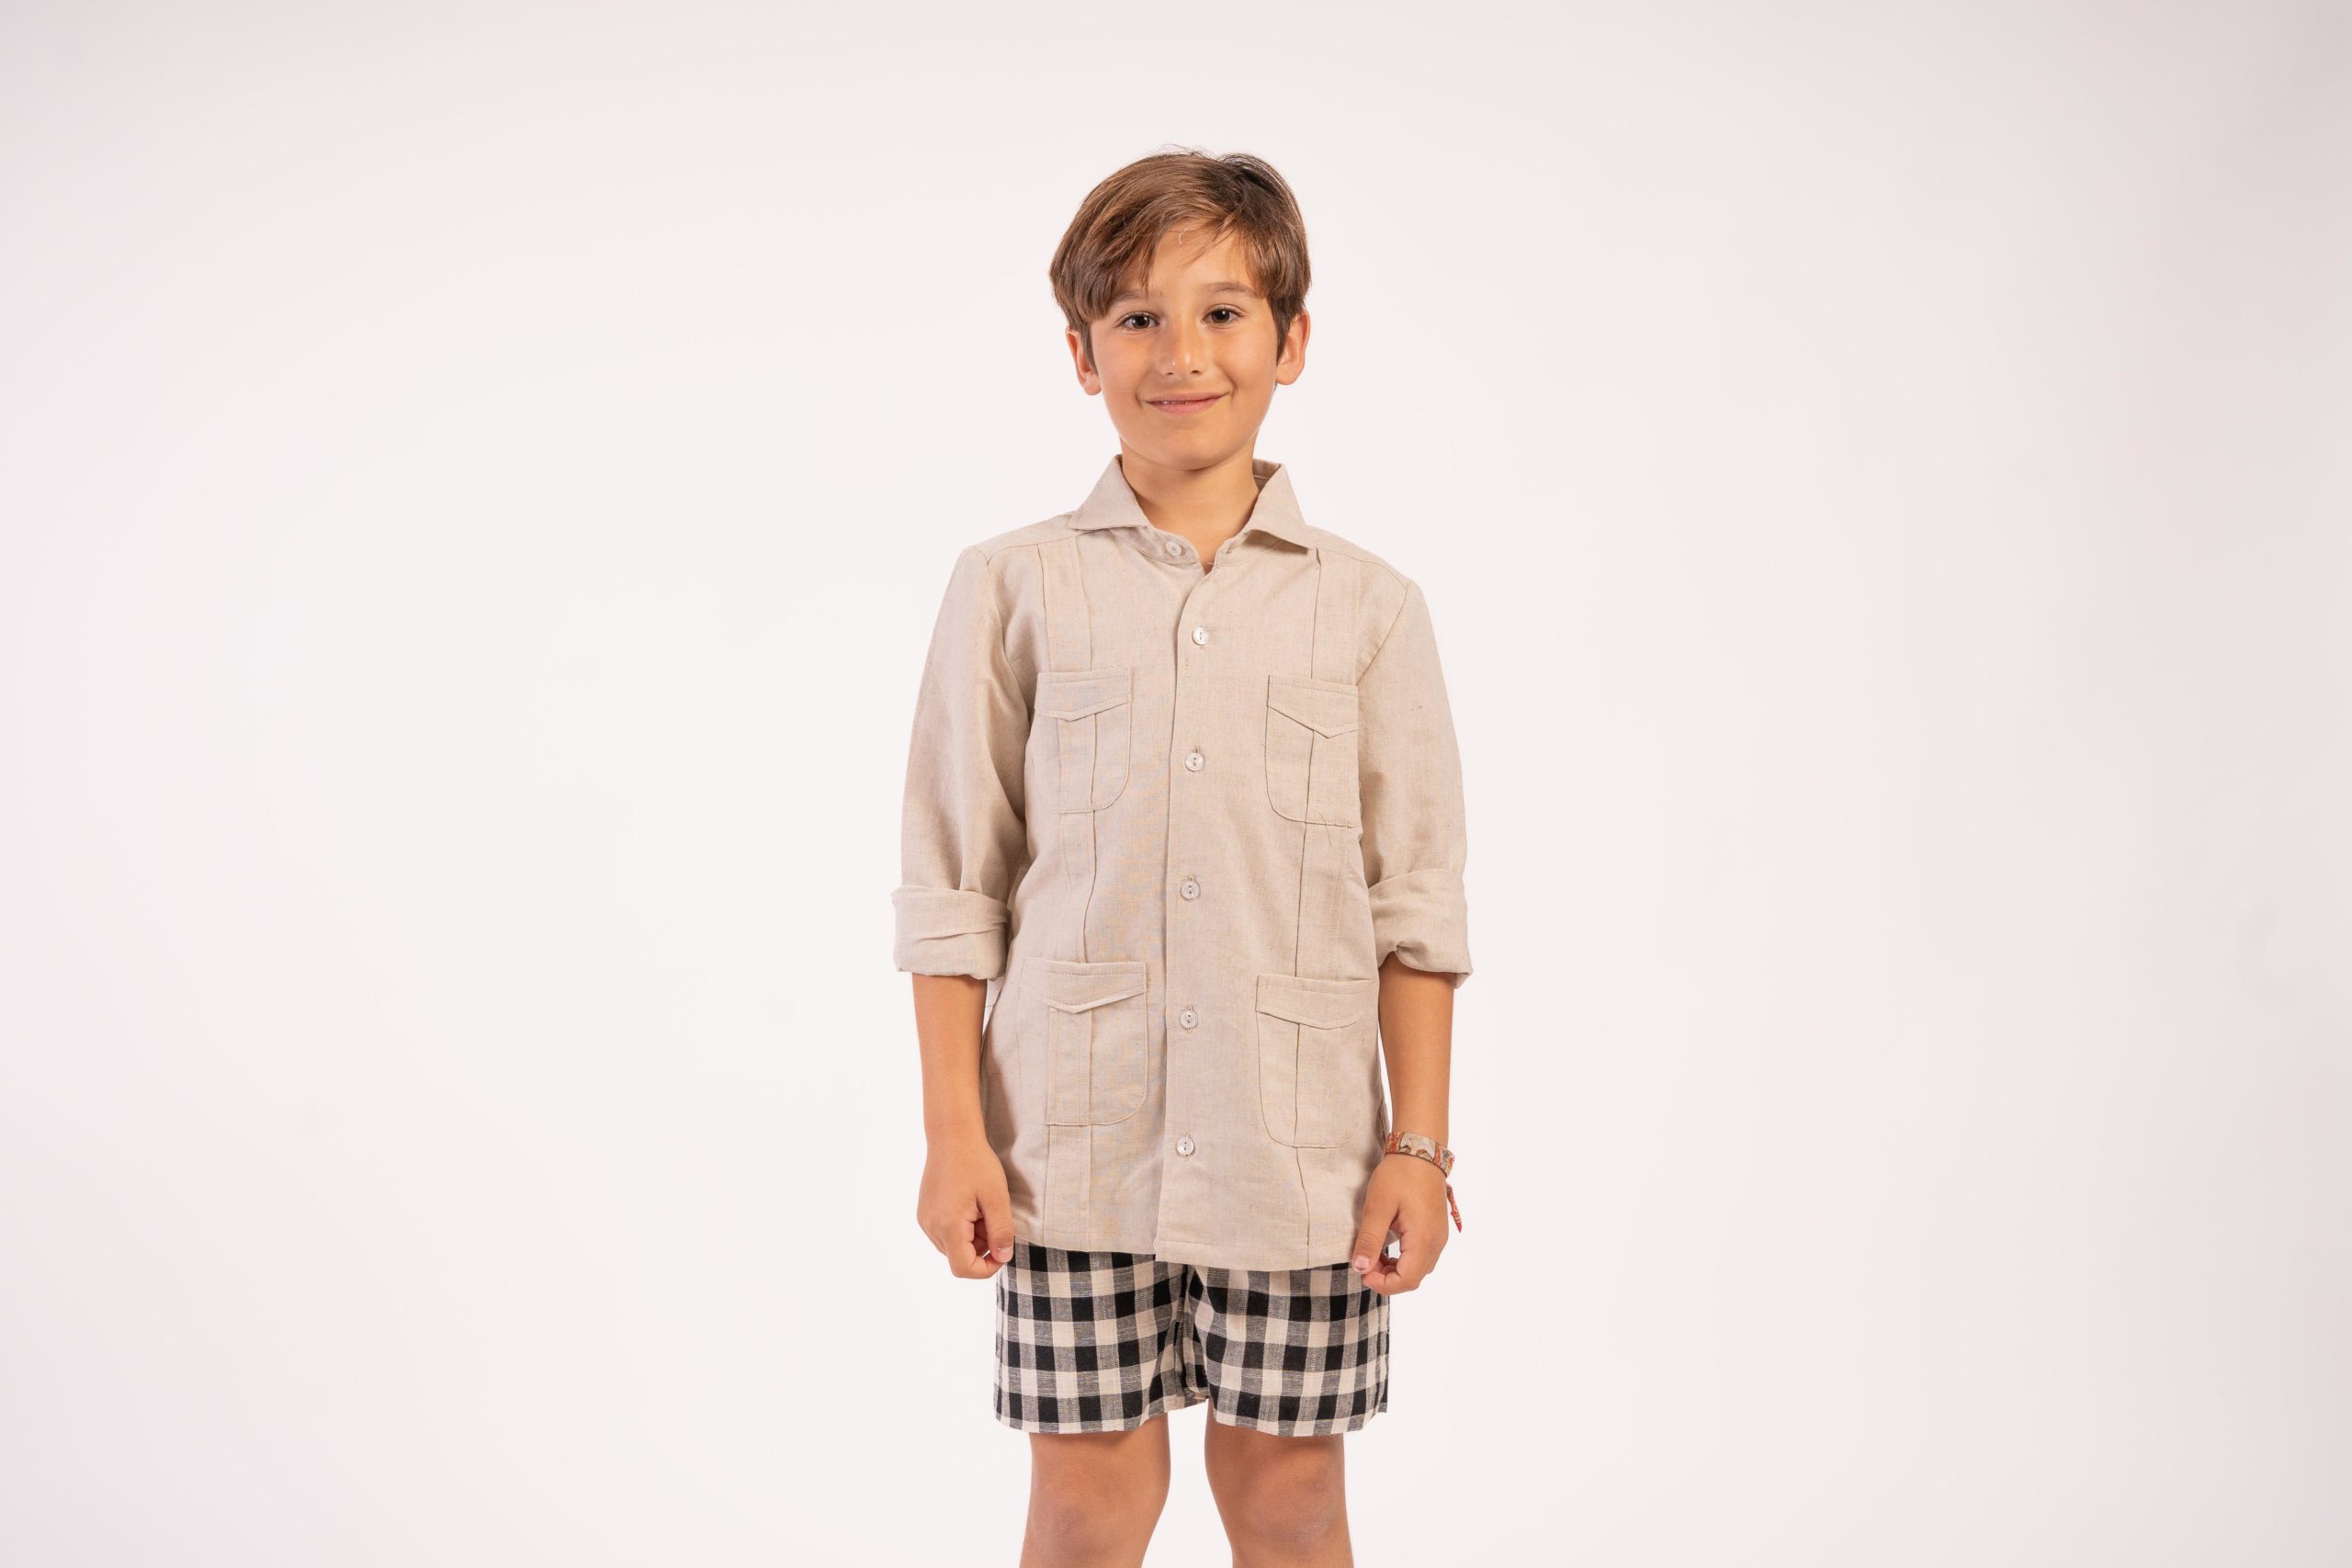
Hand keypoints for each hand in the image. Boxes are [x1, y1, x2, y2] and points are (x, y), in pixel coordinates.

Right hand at [916, 1131, 1015, 1277]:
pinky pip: (944, 1233)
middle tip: (992, 1216)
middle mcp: (931, 1227)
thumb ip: (1001, 1231)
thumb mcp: (997, 1197)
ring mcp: (925, 1220)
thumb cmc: (976, 1163)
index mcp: (948, 1226)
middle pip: (959, 1258)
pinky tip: (969, 1204)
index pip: (964, 1269)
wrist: (951, 1136)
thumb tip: (1003, 1257)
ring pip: (952, 1247)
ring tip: (981, 1208)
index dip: (987, 1268)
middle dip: (981, 1247)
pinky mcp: (924, 1212)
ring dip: (971, 1237)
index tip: (1002, 1249)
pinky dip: (960, 1228)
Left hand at [1349, 1152, 1449, 1293]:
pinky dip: (1403, 1260)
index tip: (1362, 1270)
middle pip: (1413, 1278)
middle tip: (1365, 1261)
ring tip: (1373, 1253)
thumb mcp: (1378, 1207)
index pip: (1407, 1280)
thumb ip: (1369, 1240)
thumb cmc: (1399, 1175)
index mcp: (1423, 1239)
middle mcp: (1436, 1243)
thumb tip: (1360, 1268)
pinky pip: (1422, 1257)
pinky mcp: (1436, 1231)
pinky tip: (1387, 1247)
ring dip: (1394, 1269)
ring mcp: (1439, 1237)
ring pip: (1418, 1269)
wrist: (1420, 1151)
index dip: (1383, 1284)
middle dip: (1387, 1278)